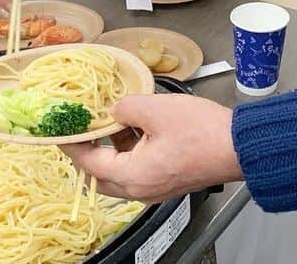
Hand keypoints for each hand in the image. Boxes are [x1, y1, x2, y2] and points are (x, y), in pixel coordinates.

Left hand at [63, 94, 240, 201]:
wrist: (237, 146)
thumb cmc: (202, 131)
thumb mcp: (157, 109)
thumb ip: (126, 107)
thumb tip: (114, 109)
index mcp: (133, 175)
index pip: (89, 162)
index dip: (72, 143)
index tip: (59, 130)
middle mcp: (140, 189)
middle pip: (99, 175)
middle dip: (87, 150)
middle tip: (79, 127)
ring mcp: (154, 188)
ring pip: (118, 173)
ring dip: (108, 149)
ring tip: (106, 121)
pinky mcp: (166, 181)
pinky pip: (135, 170)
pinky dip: (126, 152)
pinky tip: (132, 128)